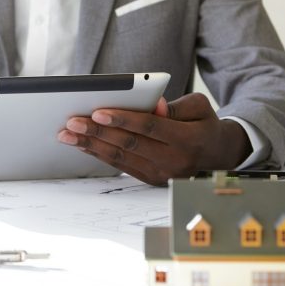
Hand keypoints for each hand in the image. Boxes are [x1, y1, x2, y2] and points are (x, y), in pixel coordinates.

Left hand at [57, 93, 251, 185]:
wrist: (216, 154)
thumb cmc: (203, 123)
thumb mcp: (199, 106)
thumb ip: (175, 107)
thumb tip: (154, 105)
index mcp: (187, 140)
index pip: (149, 128)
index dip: (122, 120)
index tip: (98, 112)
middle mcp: (173, 161)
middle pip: (129, 144)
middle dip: (97, 133)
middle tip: (73, 122)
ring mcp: (160, 174)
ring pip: (120, 158)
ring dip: (91, 145)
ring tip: (68, 135)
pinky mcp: (150, 179)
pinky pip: (121, 166)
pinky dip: (99, 154)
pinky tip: (82, 144)